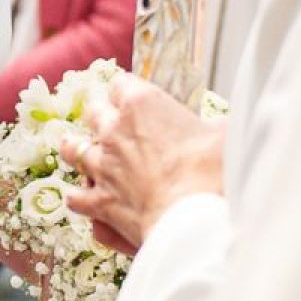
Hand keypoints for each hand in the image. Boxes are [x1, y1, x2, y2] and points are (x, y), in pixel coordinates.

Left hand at [64, 74, 225, 255]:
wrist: (194, 217)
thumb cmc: (212, 171)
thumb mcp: (226, 134)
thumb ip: (218, 125)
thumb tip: (225, 126)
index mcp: (142, 105)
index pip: (121, 83)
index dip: (126, 90)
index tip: (133, 97)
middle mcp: (114, 131)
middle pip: (94, 112)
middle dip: (101, 116)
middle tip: (112, 125)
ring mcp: (103, 166)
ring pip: (74, 149)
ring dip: (79, 149)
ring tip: (83, 152)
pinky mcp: (99, 201)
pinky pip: (75, 197)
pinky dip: (79, 197)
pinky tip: (84, 198)